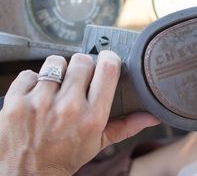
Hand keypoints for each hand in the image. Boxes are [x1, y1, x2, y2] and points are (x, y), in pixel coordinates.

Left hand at [0, 51, 159, 174]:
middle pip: (81, 61)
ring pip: (55, 62)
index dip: (108, 58)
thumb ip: (127, 126)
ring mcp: (40, 103)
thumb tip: (151, 117)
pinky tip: (37, 97)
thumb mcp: (99, 143)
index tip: (106, 60)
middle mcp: (68, 108)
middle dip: (82, 67)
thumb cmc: (66, 156)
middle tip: (78, 81)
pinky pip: (30, 73)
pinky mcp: (17, 101)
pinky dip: (34, 81)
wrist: (28, 173)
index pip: (107, 70)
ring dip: (58, 72)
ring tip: (56, 89)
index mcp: (92, 117)